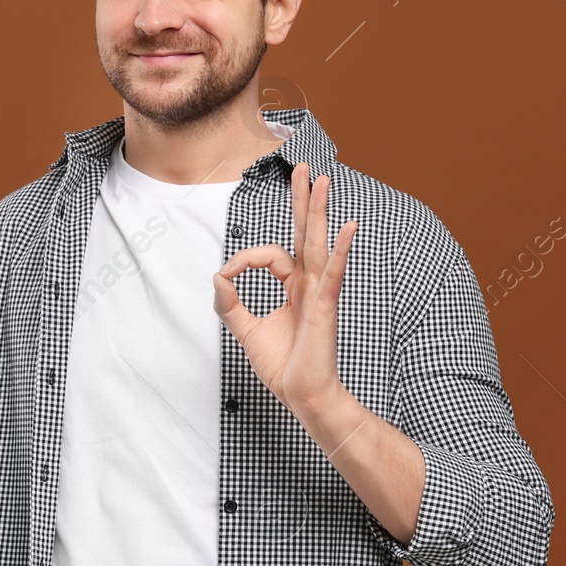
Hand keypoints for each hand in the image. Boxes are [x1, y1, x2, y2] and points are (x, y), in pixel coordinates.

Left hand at [212, 161, 357, 415]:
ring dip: (319, 210)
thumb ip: (229, 303)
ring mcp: (319, 293)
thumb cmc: (283, 367)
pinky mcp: (325, 307)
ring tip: (323, 180)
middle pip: (305, 233)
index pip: (271, 255)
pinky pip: (332, 273)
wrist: (302, 396)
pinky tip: (348, 227)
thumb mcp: (246, 330)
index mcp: (294, 287)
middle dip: (303, 200)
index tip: (228, 277)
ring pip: (318, 243)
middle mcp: (309, 284)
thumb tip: (218, 276)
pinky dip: (339, 250)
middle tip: (304, 168)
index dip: (244, 260)